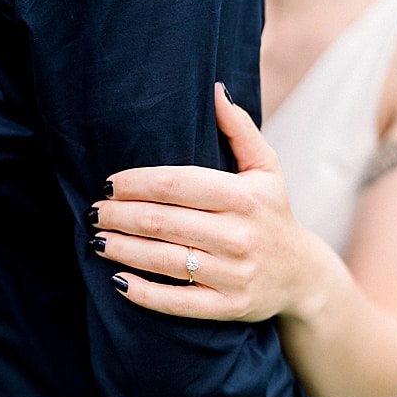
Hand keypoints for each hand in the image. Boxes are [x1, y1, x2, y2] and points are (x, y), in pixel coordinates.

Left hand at [91, 83, 320, 321]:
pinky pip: (176, 302)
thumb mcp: (267, 169)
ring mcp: (234, 273)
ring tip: (96, 239)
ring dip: (121, 249)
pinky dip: (142, 293)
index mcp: (245, 197)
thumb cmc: (274, 213)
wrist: (303, 275)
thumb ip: (240, 129)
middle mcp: (239, 235)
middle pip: (163, 222)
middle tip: (93, 212)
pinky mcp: (229, 306)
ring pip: (163, 260)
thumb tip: (215, 90)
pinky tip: (118, 280)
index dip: (136, 183)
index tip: (108, 183)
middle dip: (119, 216)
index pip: (177, 185)